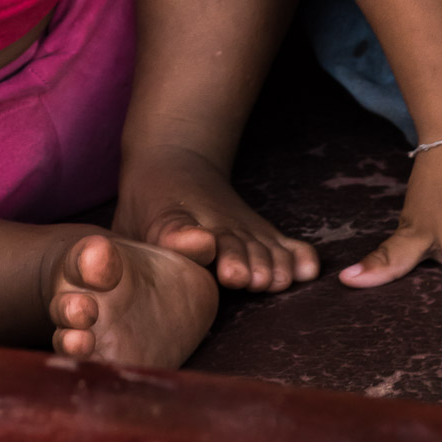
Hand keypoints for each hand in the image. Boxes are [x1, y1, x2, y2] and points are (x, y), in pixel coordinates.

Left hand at [114, 143, 319, 291]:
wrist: (174, 160)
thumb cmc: (147, 202)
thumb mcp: (134, 219)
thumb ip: (161, 235)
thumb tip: (196, 242)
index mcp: (173, 222)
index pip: (182, 234)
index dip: (199, 248)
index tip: (224, 269)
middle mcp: (215, 224)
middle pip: (233, 245)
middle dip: (247, 264)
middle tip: (254, 281)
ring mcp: (241, 227)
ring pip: (260, 246)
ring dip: (271, 264)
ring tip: (276, 281)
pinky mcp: (259, 231)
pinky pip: (282, 243)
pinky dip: (296, 256)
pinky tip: (307, 270)